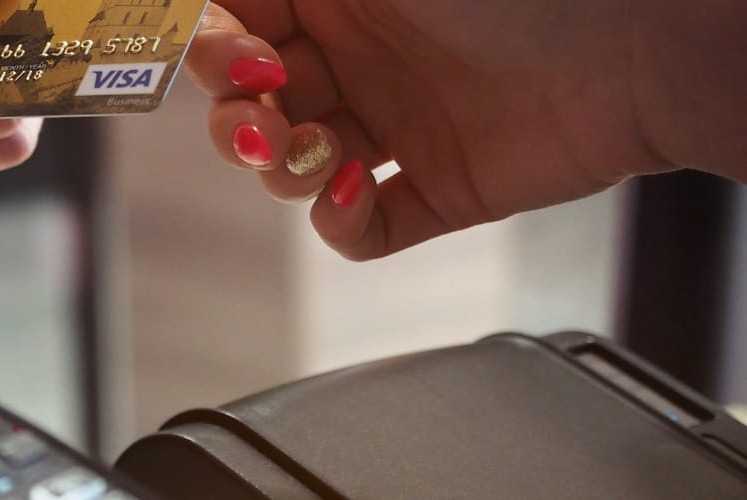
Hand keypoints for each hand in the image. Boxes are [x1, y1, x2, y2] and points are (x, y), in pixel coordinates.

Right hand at [186, 0, 673, 259]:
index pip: (234, 23)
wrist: (638, 47)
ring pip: (289, 168)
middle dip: (235, 121)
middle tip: (262, 123)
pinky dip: (341, 224)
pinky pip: (359, 230)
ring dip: (281, 170)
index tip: (234, 62)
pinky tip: (360, 192)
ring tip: (322, 155)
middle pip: (247, 102)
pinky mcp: (435, 188)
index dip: (211, 49)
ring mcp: (396, 123)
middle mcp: (360, 55)